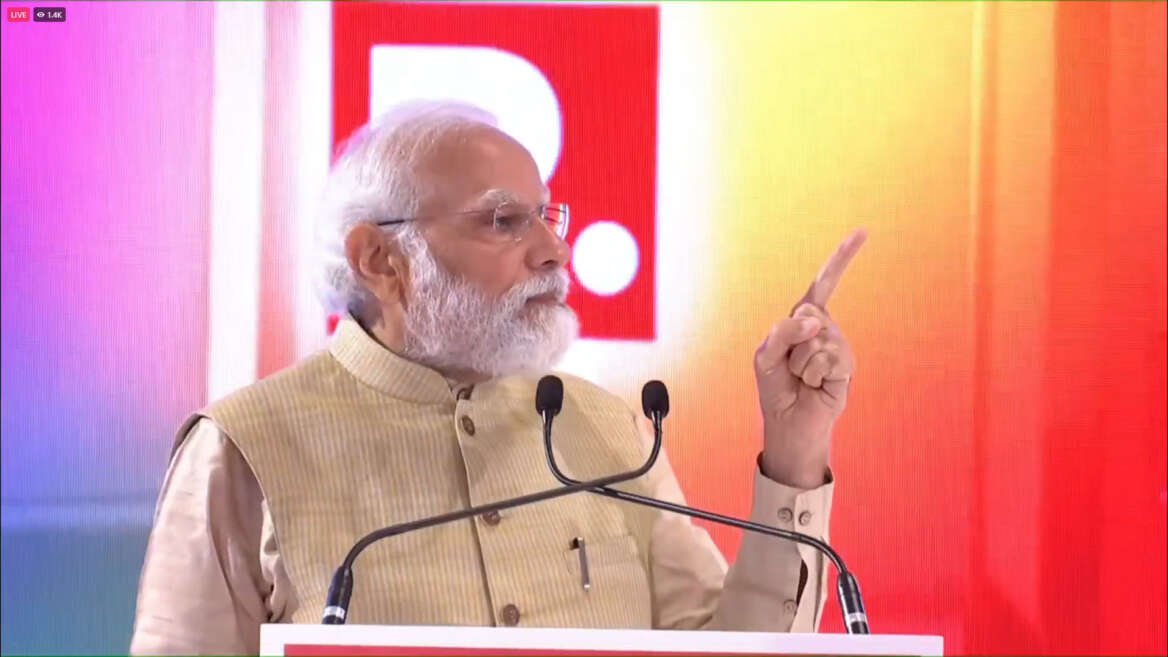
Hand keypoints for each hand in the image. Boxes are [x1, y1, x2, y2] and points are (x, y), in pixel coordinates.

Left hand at [753, 229, 866, 488]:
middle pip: (809, 313)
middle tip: (789, 365)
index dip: (842, 258)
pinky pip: (827, 357)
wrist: (790, 422)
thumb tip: (814, 322)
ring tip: (801, 378)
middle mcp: (824, 329)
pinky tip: (814, 385)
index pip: (823, 284)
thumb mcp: (765, 356)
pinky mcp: (846, 366)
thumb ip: (782, 332)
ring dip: (800, 362)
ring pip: (818, 339)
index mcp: (803, 320)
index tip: (863, 232)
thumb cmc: (776, 388)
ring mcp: (838, 347)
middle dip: (790, 340)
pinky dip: (812, 373)